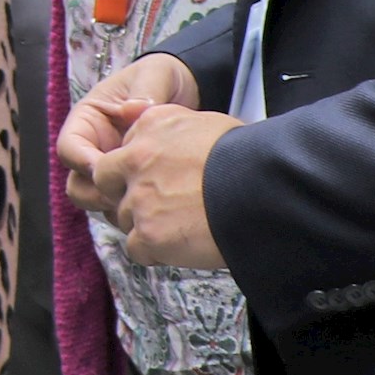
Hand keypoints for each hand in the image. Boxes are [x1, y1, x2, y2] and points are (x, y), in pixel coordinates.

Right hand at [57, 52, 200, 215]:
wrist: (187, 89)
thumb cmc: (162, 77)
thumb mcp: (154, 76)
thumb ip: (144, 92)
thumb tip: (133, 110)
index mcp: (87, 120)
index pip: (68, 148)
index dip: (83, 161)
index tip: (109, 167)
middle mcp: (93, 148)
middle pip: (77, 183)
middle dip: (97, 192)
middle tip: (128, 193)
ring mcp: (110, 169)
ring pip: (97, 199)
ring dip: (116, 205)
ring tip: (146, 201)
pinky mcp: (129, 183)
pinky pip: (123, 204)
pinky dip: (134, 210)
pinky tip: (159, 204)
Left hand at [97, 106, 237, 270]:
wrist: (266, 191)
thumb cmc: (247, 156)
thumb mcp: (205, 121)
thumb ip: (168, 125)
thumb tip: (146, 122)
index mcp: (151, 126)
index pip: (121, 150)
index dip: (135, 170)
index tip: (158, 179)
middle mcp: (135, 159)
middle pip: (108, 183)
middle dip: (125, 195)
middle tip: (157, 206)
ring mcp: (139, 198)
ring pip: (123, 218)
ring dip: (145, 225)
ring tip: (182, 227)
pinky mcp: (148, 233)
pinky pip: (135, 249)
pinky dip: (155, 252)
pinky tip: (183, 246)